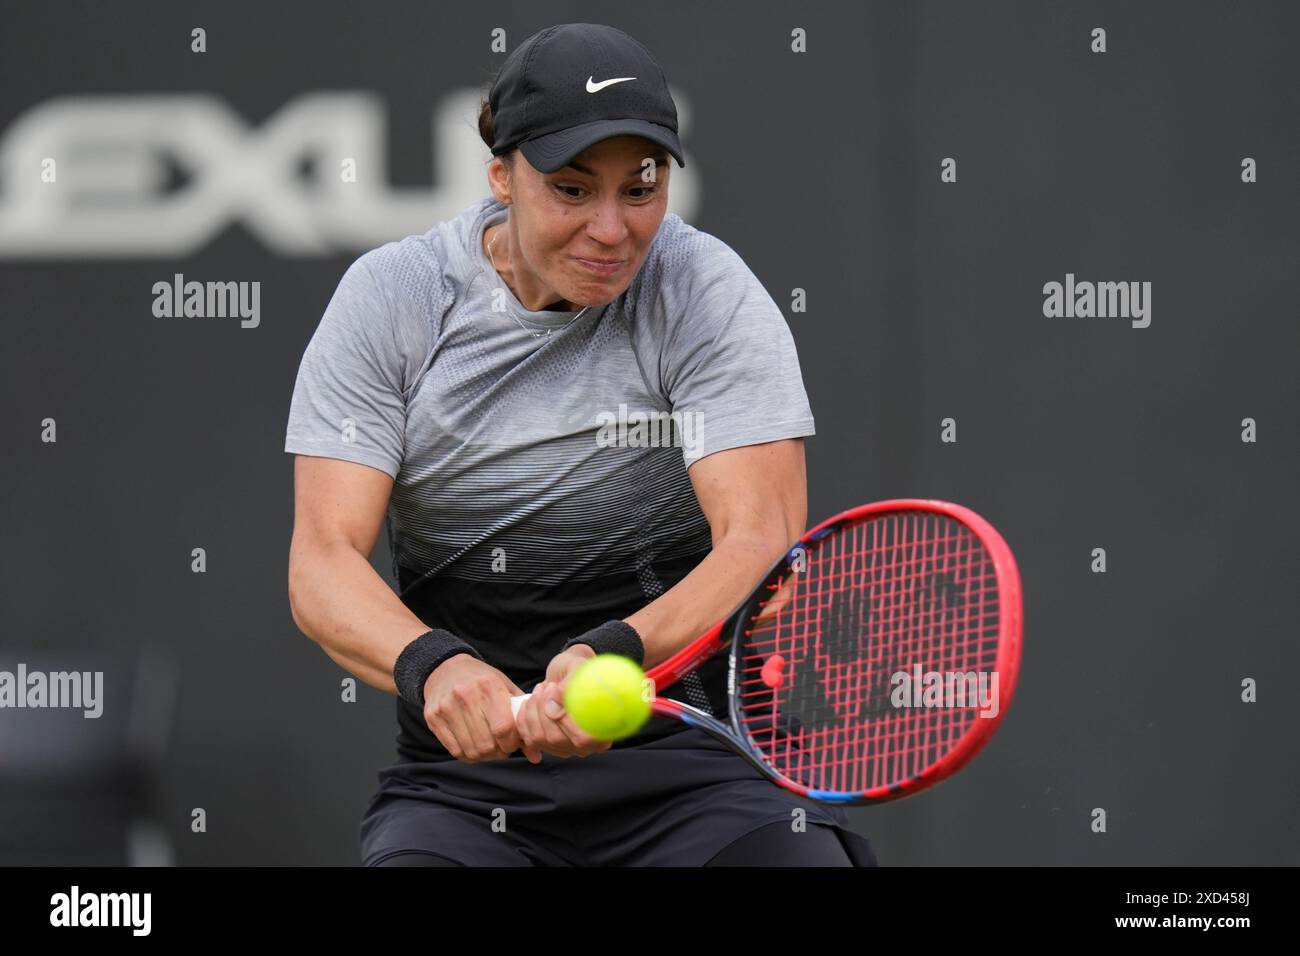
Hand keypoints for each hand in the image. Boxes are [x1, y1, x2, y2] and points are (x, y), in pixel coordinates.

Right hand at [422, 654, 541, 762]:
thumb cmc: (482, 681)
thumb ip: (522, 719)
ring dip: (484, 756)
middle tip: (502, 747)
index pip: (504, 727)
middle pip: (487, 743)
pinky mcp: (433, 717)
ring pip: (471, 750)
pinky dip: (468, 755)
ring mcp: (446, 707)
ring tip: (489, 747)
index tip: (514, 742)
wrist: (445, 669)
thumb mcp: (505, 689)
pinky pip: (455, 750)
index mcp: (489, 686)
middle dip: (499, 752)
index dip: (512, 743)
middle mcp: (465, 695)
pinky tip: (474, 745)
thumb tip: (536, 756)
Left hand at [514, 644, 613, 760]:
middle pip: (557, 739)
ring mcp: (569, 747)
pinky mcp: (551, 746)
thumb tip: (552, 709)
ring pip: (540, 739)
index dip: (565, 718)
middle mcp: (589, 745)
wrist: (571, 673)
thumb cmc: (581, 669)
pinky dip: (524, 718)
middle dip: (543, 709)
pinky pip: (530, 738)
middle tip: (548, 686)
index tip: (556, 690)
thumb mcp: (578, 668)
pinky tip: (531, 701)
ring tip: (541, 690)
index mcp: (605, 729)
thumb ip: (569, 687)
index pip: (582, 738)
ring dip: (533, 710)